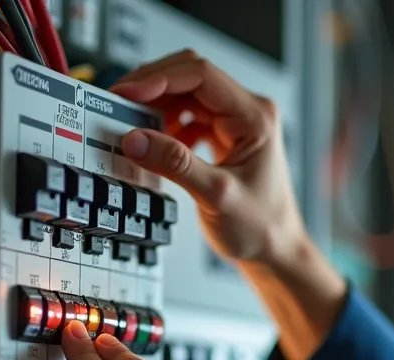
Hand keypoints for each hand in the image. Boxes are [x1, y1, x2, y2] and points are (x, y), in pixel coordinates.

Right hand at [111, 49, 308, 265]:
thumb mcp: (216, 196)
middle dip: (152, 87)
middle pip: (190, 78)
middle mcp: (247, 112)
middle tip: (119, 103)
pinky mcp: (223, 136)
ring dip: (156, 106)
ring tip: (132, 125)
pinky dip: (165, 124)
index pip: (202, 76)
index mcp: (255, 117)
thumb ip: (175, 164)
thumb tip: (136, 139)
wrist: (275, 250)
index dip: (160, 79)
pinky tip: (155, 144)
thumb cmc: (262, 227)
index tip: (127, 92)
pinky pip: (187, 116)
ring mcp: (235, 122)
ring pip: (185, 96)